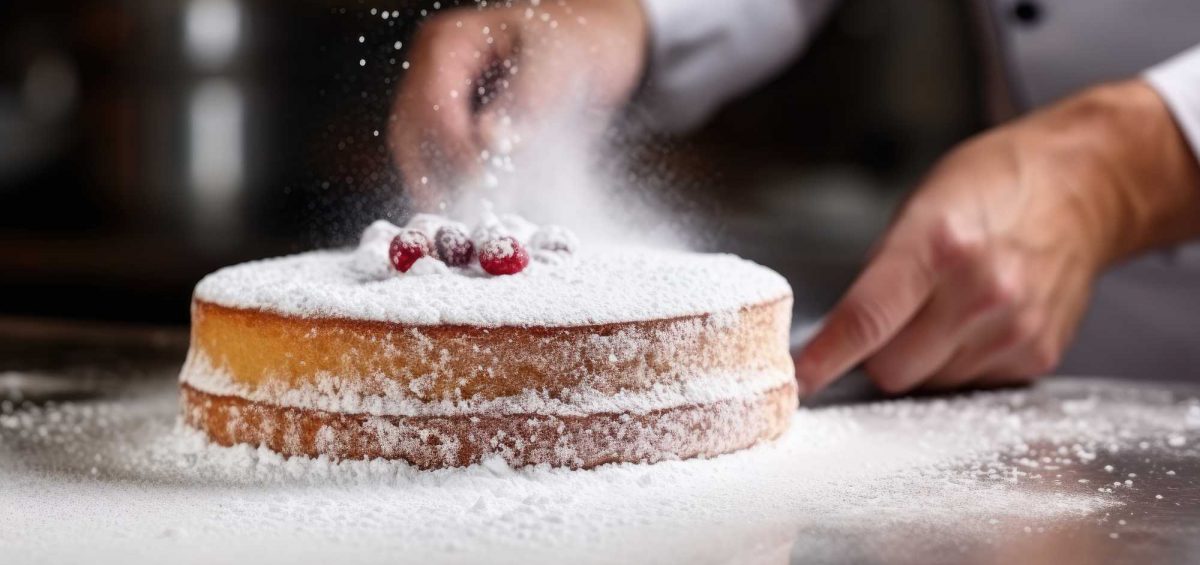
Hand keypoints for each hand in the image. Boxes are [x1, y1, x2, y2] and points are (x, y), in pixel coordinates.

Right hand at [389, 0, 647, 208]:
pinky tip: (478, 211)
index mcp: (448, 41)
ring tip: (473, 220)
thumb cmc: (575, 41)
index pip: (432, 104)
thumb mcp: (556, 65)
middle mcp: (430, 68)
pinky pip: (436, 159)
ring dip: (440, 188)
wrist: (590, 41)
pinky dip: (454, 185)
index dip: (455, 149)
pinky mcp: (450, 122)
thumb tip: (490, 143)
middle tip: (470, 215)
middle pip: (410, 132)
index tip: (485, 183)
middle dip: (436, 176)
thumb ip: (525, 103)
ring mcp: (435, 95)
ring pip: (415, 152)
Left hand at [796, 79, 1199, 393]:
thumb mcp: (919, 205)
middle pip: (893, 369)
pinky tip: (979, 320)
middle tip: (894, 318)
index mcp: (939, 244)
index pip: (867, 319)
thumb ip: (880, 270)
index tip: (801, 379)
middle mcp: (980, 291)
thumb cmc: (994, 185)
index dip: (827, 357)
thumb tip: (839, 331)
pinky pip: (972, 384)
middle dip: (878, 354)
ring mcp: (1015, 327)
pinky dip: (962, 361)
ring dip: (923, 359)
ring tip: (947, 307)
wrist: (1083, 187)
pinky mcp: (1038, 354)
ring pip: (930, 383)